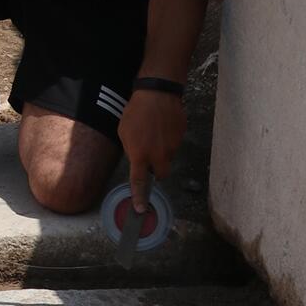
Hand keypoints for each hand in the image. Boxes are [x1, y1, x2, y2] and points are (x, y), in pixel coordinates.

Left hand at [118, 88, 184, 209]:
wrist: (157, 94)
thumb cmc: (135, 112)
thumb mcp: (124, 133)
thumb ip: (131, 150)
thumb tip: (138, 159)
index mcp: (140, 155)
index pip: (139, 182)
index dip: (139, 197)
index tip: (141, 210)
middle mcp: (158, 155)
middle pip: (161, 174)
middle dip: (156, 170)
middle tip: (149, 157)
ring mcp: (172, 147)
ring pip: (167, 157)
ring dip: (161, 150)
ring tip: (153, 131)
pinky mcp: (181, 138)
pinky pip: (174, 143)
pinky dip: (168, 138)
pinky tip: (162, 125)